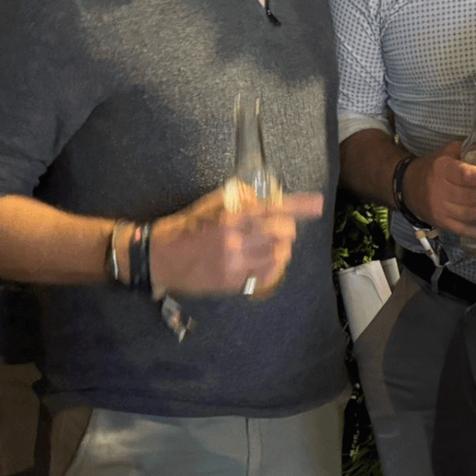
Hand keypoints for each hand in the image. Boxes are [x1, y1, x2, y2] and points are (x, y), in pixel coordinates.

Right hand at [148, 183, 321, 297]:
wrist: (158, 258)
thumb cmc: (183, 228)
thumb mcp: (208, 205)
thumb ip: (236, 199)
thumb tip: (260, 193)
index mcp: (230, 216)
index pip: (274, 207)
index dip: (299, 205)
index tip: (317, 203)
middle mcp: (236, 239)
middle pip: (282, 233)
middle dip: (287, 229)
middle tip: (283, 229)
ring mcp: (235, 263)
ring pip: (277, 255)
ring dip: (282, 249)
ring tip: (276, 246)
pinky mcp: (231, 282)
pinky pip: (265, 275)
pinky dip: (273, 268)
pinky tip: (268, 263)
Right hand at [405, 141, 475, 240]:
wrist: (406, 187)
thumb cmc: (431, 168)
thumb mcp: (445, 153)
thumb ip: (466, 150)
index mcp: (443, 170)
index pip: (469, 176)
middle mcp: (441, 190)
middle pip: (474, 196)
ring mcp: (442, 209)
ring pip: (473, 214)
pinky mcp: (442, 223)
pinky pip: (464, 230)